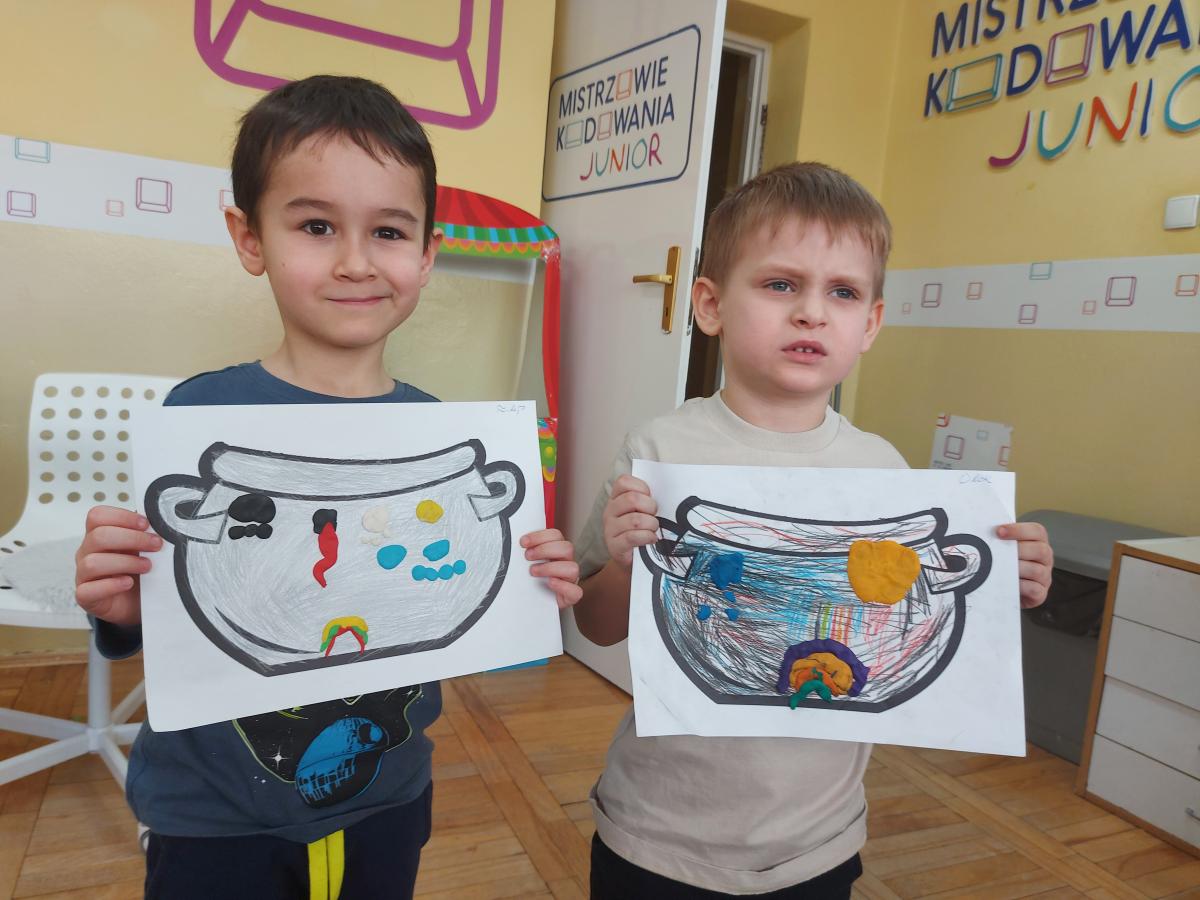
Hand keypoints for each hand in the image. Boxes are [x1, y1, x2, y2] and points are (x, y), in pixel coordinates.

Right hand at [74, 506, 161, 625]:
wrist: (138, 602)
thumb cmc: (138, 570)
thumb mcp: (143, 548)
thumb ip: (145, 533)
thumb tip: (161, 521)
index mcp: (98, 535)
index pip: (97, 516)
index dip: (121, 516)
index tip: (146, 524)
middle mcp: (87, 552)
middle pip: (98, 537)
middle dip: (132, 539)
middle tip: (156, 545)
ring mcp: (84, 575)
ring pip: (93, 563)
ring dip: (125, 562)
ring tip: (147, 566)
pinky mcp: (86, 597)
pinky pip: (88, 590)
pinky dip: (111, 586)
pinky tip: (128, 583)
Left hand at [520, 528, 581, 608]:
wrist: (532, 603)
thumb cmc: (530, 580)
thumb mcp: (525, 563)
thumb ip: (525, 551)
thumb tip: (514, 544)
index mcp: (556, 551)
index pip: (555, 535)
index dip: (540, 536)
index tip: (523, 542)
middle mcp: (565, 563)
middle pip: (567, 548)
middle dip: (544, 550)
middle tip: (527, 556)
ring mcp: (569, 579)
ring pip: (573, 568)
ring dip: (551, 568)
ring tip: (533, 572)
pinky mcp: (570, 596)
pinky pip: (575, 591)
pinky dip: (562, 586)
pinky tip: (550, 583)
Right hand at [603, 474, 658, 569]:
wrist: (634, 561)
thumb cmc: (641, 531)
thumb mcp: (642, 511)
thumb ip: (648, 499)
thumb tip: (668, 490)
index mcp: (616, 498)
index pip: (624, 482)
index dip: (642, 487)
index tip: (650, 497)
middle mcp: (609, 511)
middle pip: (632, 499)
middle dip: (650, 506)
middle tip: (655, 515)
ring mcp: (610, 529)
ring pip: (635, 520)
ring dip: (651, 524)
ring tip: (654, 529)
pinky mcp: (614, 546)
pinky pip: (632, 537)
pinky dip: (647, 537)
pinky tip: (652, 539)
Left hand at [996, 522, 1052, 608]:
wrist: (1006, 590)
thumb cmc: (1004, 564)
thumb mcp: (1005, 548)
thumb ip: (1000, 539)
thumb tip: (982, 530)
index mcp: (1038, 542)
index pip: (1037, 531)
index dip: (1019, 530)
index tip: (998, 531)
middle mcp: (1045, 558)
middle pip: (1041, 550)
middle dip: (1019, 549)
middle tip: (999, 551)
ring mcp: (1045, 577)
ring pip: (1037, 570)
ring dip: (1017, 568)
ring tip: (1000, 568)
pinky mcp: (1040, 594)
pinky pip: (1034, 589)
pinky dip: (1020, 586)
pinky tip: (1006, 583)